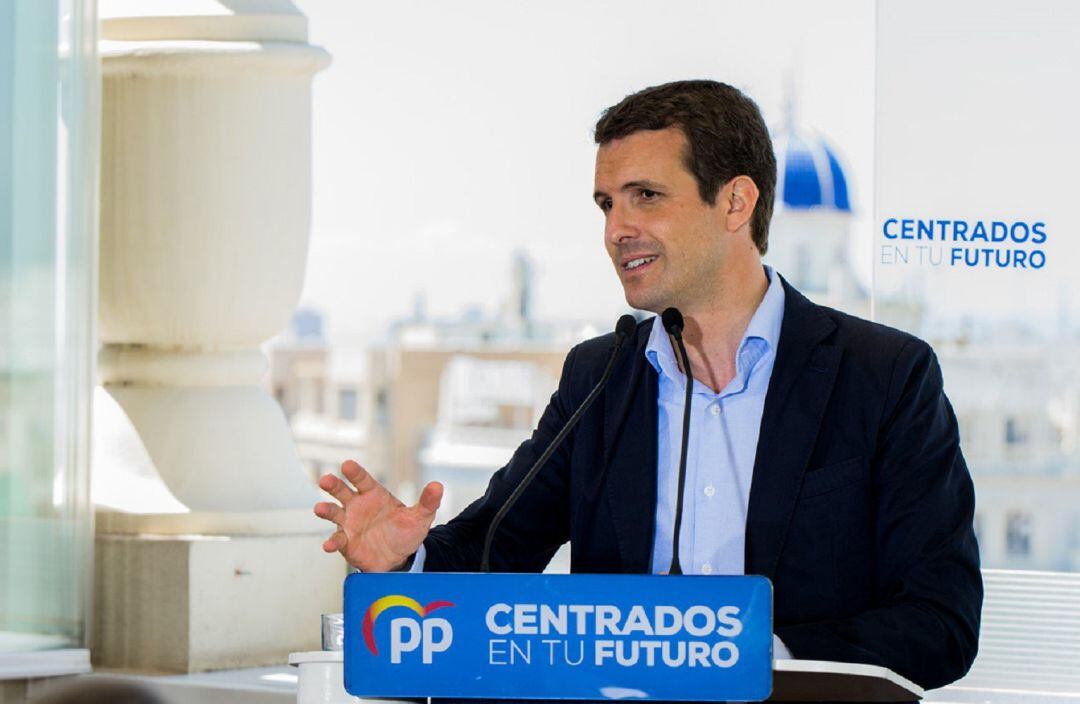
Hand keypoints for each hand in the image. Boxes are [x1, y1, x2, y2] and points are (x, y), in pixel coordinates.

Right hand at [314, 459, 442, 571]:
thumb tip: (438, 485)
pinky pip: (337, 540)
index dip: (355, 472)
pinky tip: (328, 545)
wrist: (399, 558)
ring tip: (319, 509)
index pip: (362, 479)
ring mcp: (349, 523)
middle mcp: (357, 505)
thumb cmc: (405, 532)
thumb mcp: (420, 517)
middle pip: (341, 491)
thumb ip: (428, 502)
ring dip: (325, 510)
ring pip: (333, 513)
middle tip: (325, 479)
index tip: (347, 465)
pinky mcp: (346, 542)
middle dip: (333, 484)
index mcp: (374, 494)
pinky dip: (331, 542)